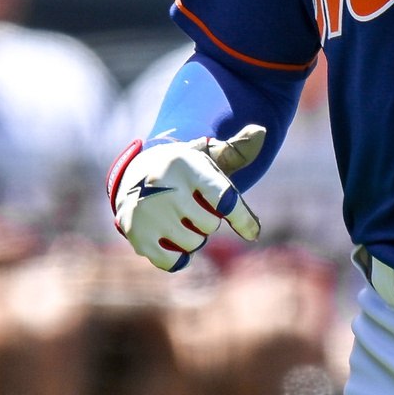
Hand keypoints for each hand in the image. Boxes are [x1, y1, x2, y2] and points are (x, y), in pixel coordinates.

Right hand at [110, 126, 265, 270]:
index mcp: (186, 165)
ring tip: (181, 221)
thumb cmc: (182, 169)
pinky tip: (174, 242)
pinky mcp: (136, 234)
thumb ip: (236, 150)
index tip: (253, 232)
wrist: (132, 175)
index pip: (223, 198)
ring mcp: (148, 212)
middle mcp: (164, 187)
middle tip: (194, 208)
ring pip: (193, 243)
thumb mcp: (205, 155)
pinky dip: (178, 258)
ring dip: (193, 237)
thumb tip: (261, 132)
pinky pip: (171, 261)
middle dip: (208, 220)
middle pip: (209, 225)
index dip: (242, 218)